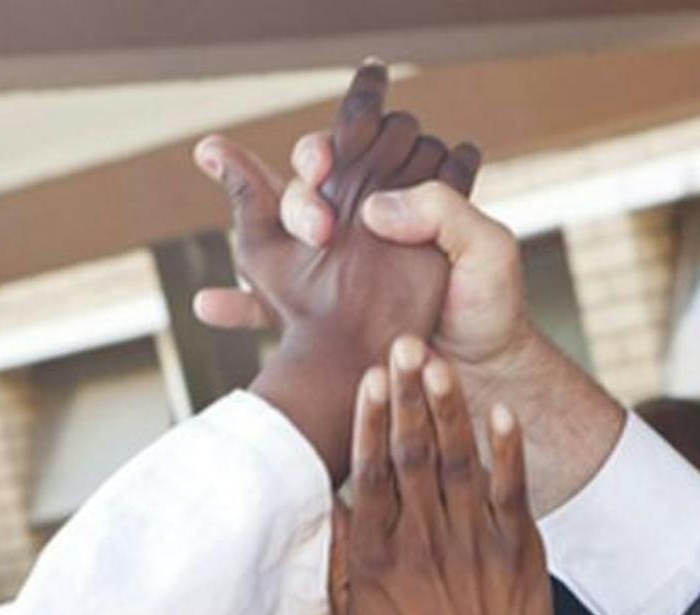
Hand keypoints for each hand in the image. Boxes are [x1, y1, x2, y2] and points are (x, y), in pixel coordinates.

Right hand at [271, 126, 625, 510]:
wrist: (487, 378)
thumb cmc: (492, 311)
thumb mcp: (488, 251)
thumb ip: (443, 209)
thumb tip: (374, 206)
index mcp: (396, 201)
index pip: (345, 154)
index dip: (325, 150)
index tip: (325, 166)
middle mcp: (355, 230)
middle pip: (301, 193)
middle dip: (298, 199)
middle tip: (318, 230)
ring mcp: (332, 275)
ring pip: (271, 244)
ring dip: (246, 241)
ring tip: (243, 259)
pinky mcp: (322, 321)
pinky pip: (265, 307)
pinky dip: (233, 304)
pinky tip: (207, 306)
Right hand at [336, 336, 588, 614]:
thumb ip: (331, 555)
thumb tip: (311, 497)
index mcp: (378, 557)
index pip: (370, 473)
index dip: (369, 421)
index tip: (368, 377)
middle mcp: (424, 545)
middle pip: (413, 455)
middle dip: (408, 396)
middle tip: (405, 343)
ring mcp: (475, 546)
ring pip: (459, 463)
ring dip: (450, 410)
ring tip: (439, 362)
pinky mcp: (519, 553)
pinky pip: (512, 490)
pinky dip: (506, 450)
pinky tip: (498, 412)